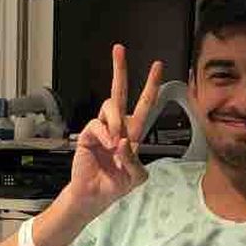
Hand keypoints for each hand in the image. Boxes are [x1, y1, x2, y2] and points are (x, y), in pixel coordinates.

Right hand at [65, 44, 162, 218]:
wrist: (95, 196)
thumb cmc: (116, 185)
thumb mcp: (135, 177)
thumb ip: (134, 160)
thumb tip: (123, 141)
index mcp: (133, 133)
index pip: (144, 105)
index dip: (151, 86)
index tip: (157, 66)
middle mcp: (118, 127)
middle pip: (120, 92)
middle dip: (120, 69)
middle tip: (119, 49)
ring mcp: (102, 129)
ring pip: (110, 105)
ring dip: (115, 120)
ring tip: (116, 141)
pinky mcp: (88, 135)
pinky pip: (97, 125)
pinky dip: (105, 135)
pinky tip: (108, 146)